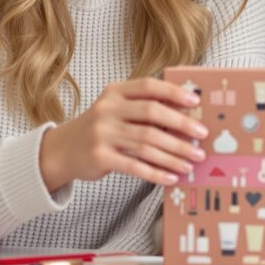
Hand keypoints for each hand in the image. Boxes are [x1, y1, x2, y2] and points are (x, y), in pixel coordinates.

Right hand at [39, 77, 207, 191]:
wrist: (62, 150)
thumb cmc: (99, 129)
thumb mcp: (114, 110)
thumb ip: (142, 108)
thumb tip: (185, 117)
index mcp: (115, 93)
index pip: (148, 87)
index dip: (174, 93)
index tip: (196, 102)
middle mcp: (107, 110)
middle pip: (152, 114)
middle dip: (181, 125)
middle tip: (202, 136)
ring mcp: (102, 134)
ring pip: (147, 143)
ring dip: (174, 153)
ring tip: (192, 161)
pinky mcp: (100, 157)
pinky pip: (135, 166)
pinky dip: (156, 172)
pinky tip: (172, 177)